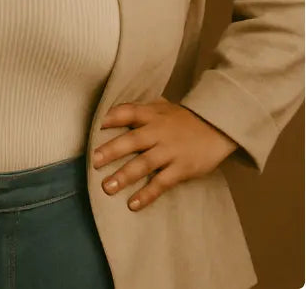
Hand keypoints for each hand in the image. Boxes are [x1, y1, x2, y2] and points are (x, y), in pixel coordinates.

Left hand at [92, 96, 238, 211]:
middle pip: (132, 140)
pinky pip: (161, 183)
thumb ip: (141, 110)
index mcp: (153, 115)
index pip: (130, 112)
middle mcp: (159, 132)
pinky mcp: (181, 169)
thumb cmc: (185, 119)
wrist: (218, 127)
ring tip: (107, 188)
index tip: (98, 125)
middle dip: (112, 150)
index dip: (113, 117)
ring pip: (144, 164)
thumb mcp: (163, 107)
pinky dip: (147, 194)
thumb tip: (113, 113)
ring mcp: (170, 151)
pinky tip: (133, 204)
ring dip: (124, 176)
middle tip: (94, 162)